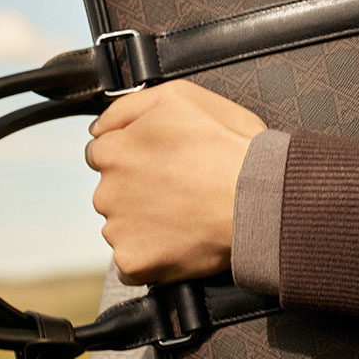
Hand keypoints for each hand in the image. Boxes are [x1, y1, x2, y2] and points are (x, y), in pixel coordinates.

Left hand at [87, 79, 265, 284]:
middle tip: (180, 187)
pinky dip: (151, 254)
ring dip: (145, 221)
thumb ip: (127, 107)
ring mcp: (119, 230)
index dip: (134, 153)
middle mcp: (107, 192)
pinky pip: (131, 261)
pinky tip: (179, 240)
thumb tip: (97, 127)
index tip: (161, 161)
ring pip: (122, 225)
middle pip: (112, 190)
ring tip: (185, 213)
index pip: (102, 152)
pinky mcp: (134, 262)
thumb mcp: (179, 97)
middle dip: (138, 189)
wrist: (260, 200)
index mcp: (114, 151)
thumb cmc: (229, 146)